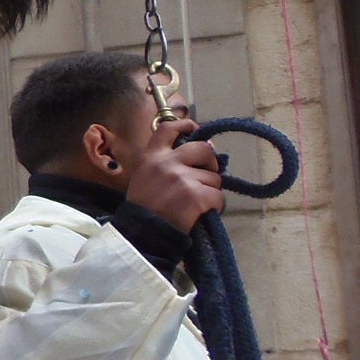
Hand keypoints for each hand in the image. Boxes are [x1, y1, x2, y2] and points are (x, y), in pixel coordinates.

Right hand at [126, 117, 223, 233]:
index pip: (168, 129)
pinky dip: (213, 207)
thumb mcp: (145, 177)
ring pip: (214, 178)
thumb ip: (166, 163)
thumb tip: (205, 150)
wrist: (142, 234)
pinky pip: (217, 197)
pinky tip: (199, 213)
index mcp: (151, 157)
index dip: (185, 125)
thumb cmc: (144, 208)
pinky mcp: (196, 195)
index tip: (194, 128)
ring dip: (209, 190)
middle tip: (205, 177)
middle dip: (210, 163)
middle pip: (204, 149)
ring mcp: (182, 178)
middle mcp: (166, 162)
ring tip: (194, 203)